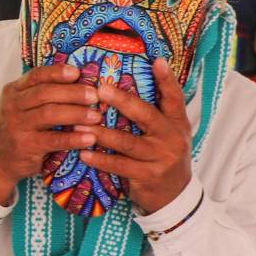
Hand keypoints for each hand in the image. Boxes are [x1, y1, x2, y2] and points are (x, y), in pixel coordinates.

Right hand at [0, 63, 101, 206]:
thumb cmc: (17, 130)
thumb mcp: (21, 108)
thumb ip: (40, 96)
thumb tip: (79, 84)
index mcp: (13, 91)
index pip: (36, 75)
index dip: (57, 72)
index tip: (77, 73)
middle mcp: (12, 106)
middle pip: (45, 93)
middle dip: (73, 93)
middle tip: (95, 95)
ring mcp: (17, 125)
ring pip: (50, 114)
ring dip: (76, 113)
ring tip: (96, 116)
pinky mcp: (25, 145)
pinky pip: (53, 139)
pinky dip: (73, 138)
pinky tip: (88, 138)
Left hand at [81, 58, 193, 215]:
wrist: (174, 195)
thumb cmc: (162, 155)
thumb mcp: (167, 132)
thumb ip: (156, 110)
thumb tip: (138, 81)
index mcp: (176, 122)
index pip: (174, 97)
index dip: (166, 79)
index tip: (156, 60)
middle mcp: (172, 137)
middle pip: (145, 115)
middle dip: (122, 101)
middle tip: (100, 90)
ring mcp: (160, 158)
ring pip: (127, 142)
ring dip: (101, 133)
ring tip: (78, 125)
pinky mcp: (148, 176)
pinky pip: (120, 166)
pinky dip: (100, 159)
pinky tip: (83, 153)